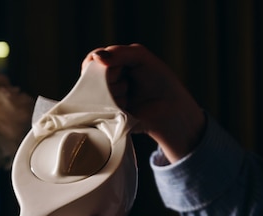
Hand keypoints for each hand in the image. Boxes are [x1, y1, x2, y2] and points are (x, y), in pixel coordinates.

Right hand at [82, 44, 205, 161]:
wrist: (170, 110)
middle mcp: (107, 81)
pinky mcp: (107, 116)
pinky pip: (98, 110)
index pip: (93, 60)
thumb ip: (119, 52)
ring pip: (94, 93)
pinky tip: (126, 107)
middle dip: (110, 78)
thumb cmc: (160, 81)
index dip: (99, 63)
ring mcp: (106, 99)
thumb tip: (96, 57)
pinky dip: (113, 106)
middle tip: (127, 83)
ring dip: (114, 93)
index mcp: (113, 65)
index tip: (111, 66)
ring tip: (129, 97)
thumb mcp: (140, 57)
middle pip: (92, 77)